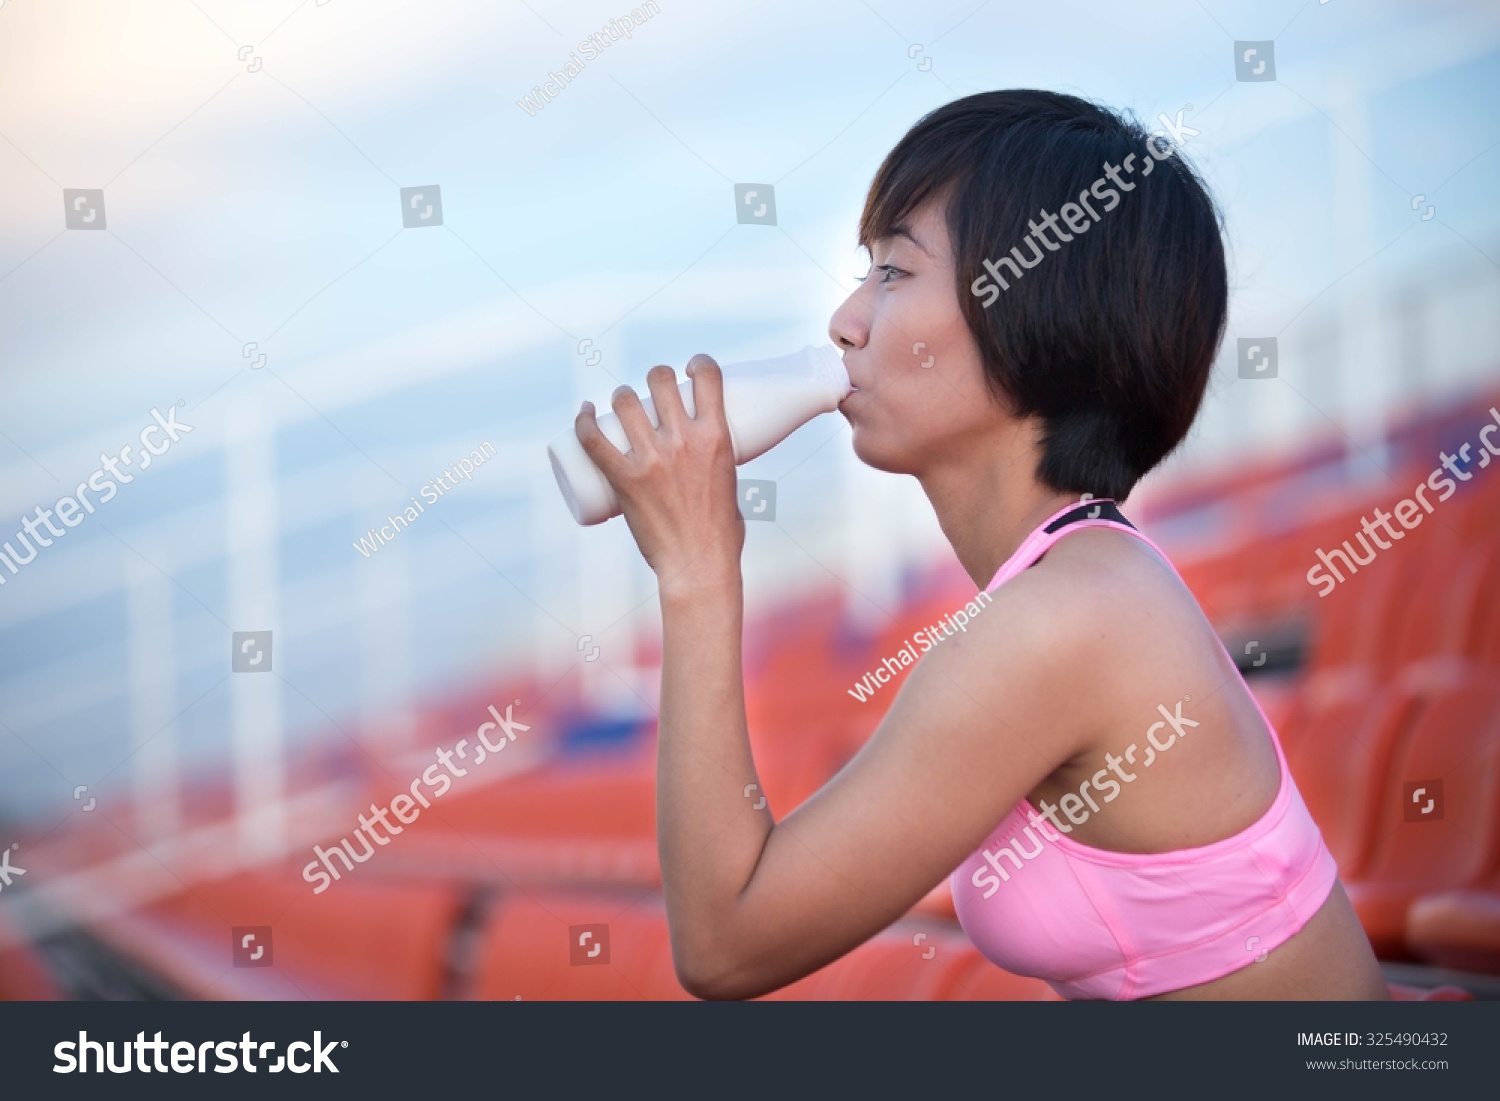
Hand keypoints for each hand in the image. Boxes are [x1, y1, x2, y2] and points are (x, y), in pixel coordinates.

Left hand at [574, 354, 743, 589]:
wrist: (699, 565)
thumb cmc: (721, 532)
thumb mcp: (730, 481)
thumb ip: (716, 459)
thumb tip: (705, 451)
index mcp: (716, 437)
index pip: (707, 376)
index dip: (697, 363)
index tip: (691, 369)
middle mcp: (683, 441)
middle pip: (660, 380)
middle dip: (656, 376)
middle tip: (653, 391)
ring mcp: (652, 459)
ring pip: (625, 401)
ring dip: (621, 395)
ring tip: (622, 403)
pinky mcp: (625, 480)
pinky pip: (592, 439)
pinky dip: (582, 421)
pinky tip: (583, 412)